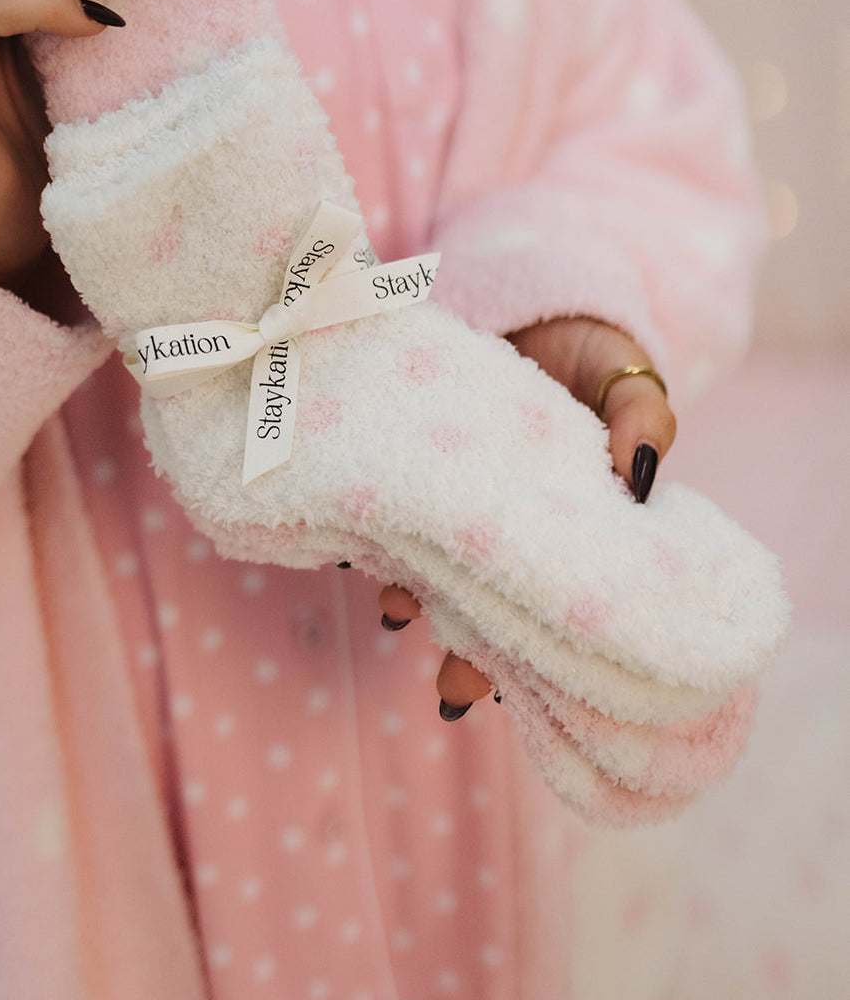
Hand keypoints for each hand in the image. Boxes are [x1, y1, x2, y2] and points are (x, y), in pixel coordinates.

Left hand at [379, 315, 676, 712]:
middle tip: (453, 696)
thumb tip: (641, 473)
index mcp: (576, 523)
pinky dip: (378, 535)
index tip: (526, 686)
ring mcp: (464, 500)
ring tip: (398, 616)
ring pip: (441, 568)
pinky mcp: (417, 465)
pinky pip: (395, 512)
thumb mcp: (627, 376)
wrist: (529, 303)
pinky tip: (358, 553)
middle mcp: (516, 528)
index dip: (546, 654)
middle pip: (497, 606)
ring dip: (420, 598)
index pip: (562, 602)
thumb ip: (641, 417)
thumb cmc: (593, 352)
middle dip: (476, 654)